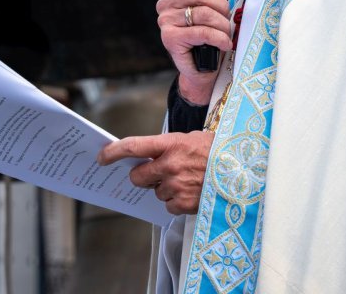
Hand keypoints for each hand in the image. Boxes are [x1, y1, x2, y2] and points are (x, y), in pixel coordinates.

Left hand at [97, 131, 213, 215]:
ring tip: (187, 180)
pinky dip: (176, 202)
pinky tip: (192, 192)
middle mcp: (171, 165)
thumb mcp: (192, 139)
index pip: (133, 146)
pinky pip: (168, 205)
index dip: (113, 152)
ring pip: (155, 192)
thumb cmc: (218, 152)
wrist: (244, 171)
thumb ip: (168, 147)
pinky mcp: (184, 204)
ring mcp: (177, 186)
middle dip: (142, 176)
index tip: (102, 157)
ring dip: (165, 188)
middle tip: (156, 173)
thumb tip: (146, 156)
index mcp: (172, 143)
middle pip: (137, 176)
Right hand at [156, 0, 230, 105]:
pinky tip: (224, 44)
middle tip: (226, 19)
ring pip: (204, 13)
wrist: (202, 69)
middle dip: (221, 7)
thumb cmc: (208, 36)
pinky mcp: (170, 38)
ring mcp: (166, 21)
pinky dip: (219, 38)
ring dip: (222, 25)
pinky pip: (203, 32)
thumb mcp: (212, 6)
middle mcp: (166, 4)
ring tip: (225, 34)